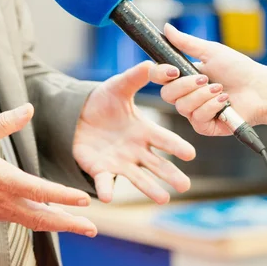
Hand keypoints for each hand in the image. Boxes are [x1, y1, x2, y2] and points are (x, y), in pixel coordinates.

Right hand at [0, 104, 97, 236]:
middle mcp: (2, 200)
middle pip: (41, 218)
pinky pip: (23, 221)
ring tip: (81, 227)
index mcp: (0, 178)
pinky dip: (43, 222)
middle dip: (68, 224)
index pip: (37, 190)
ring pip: (34, 223)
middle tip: (92, 229)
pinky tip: (55, 219)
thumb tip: (28, 108)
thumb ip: (5, 122)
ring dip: (59, 226)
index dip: (61, 196)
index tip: (82, 199)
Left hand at [73, 61, 195, 204]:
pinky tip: (109, 196)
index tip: (190, 154)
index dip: (176, 146)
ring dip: (150, 188)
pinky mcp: (100, 169)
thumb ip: (140, 75)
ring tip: (163, 199)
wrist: (76, 114)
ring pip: (138, 177)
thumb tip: (168, 66)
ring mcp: (120, 162)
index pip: (164, 139)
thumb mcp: (120, 85)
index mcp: (144, 130)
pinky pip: (105, 180)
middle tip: (185, 186)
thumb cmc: (103, 100)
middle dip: (171, 175)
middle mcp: (136, 150)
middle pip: (157, 164)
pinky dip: (107, 188)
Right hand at [148, 24, 266, 135]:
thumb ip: (186, 42)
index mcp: (183, 78)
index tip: (173, 70)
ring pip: (182, 107)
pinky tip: (224, 101)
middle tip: (205, 79)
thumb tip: (167, 27)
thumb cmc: (239, 69)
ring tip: (220, 89)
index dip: (160, 74)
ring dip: (203, 96)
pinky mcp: (204, 126)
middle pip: (166, 94)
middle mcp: (185, 96)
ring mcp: (193, 112)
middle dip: (186, 85)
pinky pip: (197, 118)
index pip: (159, 77)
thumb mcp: (211, 52)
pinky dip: (212, 107)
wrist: (261, 89)